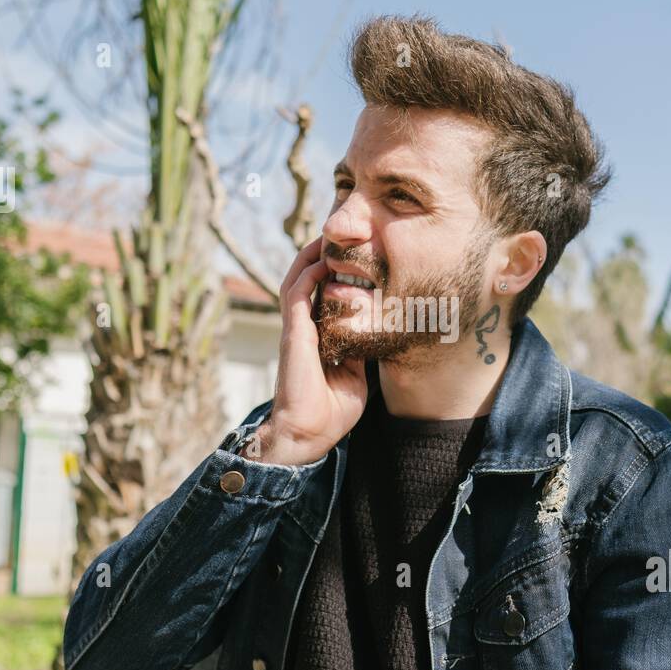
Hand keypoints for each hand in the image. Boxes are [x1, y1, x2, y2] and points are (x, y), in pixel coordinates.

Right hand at [248, 235, 367, 464]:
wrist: (309, 433)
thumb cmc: (332, 411)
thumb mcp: (357, 374)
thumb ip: (361, 350)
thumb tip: (377, 332)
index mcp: (318, 337)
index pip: (324, 296)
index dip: (335, 274)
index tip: (354, 256)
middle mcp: (304, 328)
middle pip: (307, 280)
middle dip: (319, 256)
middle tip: (340, 236)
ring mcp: (296, 329)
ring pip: (297, 280)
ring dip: (309, 257)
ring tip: (326, 237)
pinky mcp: (293, 334)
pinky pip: (296, 295)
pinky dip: (306, 274)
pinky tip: (320, 260)